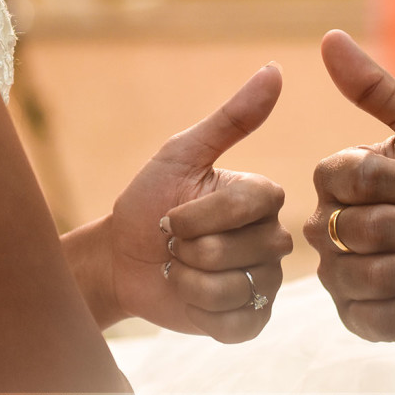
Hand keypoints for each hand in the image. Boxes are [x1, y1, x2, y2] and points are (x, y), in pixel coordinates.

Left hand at [108, 63, 291, 342]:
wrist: (120, 258)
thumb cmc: (149, 201)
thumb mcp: (182, 154)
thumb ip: (232, 119)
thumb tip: (274, 69)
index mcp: (264, 197)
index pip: (253, 205)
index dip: (201, 214)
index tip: (174, 213)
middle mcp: (274, 239)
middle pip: (243, 250)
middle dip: (191, 250)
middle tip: (175, 245)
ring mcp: (264, 281)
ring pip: (236, 288)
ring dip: (189, 282)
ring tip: (179, 270)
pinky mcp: (250, 321)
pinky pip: (238, 324)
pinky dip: (203, 313)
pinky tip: (190, 299)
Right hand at [305, 31, 394, 340]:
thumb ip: (376, 87)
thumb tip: (328, 36)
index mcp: (340, 182)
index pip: (339, 176)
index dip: (391, 180)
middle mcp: (332, 230)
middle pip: (342, 229)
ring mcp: (344, 277)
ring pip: (354, 274)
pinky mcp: (364, 321)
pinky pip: (370, 316)